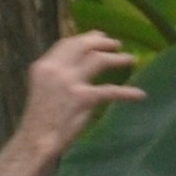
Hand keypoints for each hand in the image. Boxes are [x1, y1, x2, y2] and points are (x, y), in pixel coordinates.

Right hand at [20, 32, 145, 151]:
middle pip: (83, 46)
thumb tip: (77, 64)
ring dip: (117, 58)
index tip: (98, 36)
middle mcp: (56, 69)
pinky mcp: (83, 98)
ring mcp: (70, 82)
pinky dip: (128, 93)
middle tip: (117, 44)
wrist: (35, 139)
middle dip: (102, 42)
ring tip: (130, 59)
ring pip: (98, 61)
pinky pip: (111, 91)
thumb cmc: (40, 118)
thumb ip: (57, 74)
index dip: (85, 38)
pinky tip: (140, 95)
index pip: (66, 44)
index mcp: (43, 65)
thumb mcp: (43, 88)